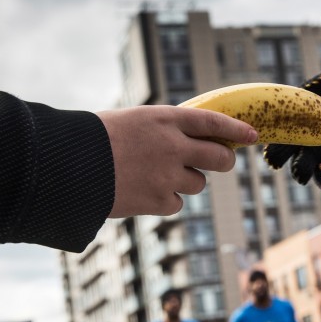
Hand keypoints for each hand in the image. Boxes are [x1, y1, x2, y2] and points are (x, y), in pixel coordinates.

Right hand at [97, 105, 257, 217]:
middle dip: (223, 160)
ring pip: (198, 183)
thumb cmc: (95, 139)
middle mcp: (173, 145)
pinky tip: (143, 191)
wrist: (68, 166)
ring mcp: (167, 174)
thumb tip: (190, 141)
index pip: (213, 121)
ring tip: (155, 174)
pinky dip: (165, 200)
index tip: (251, 135)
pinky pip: (177, 203)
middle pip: (219, 157)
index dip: (236, 129)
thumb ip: (163, 129)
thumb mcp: (132, 121)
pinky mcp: (158, 200)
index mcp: (165, 118)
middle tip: (219, 161)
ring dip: (185, 181)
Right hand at [263, 5, 320, 193]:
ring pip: (301, 167)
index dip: (267, 127)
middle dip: (279, 155)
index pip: (275, 118)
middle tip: (278, 159)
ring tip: (307, 173)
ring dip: (301, 172)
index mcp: (297, 106)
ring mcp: (316, 149)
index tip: (263, 133)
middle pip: (281, 149)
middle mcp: (301, 131)